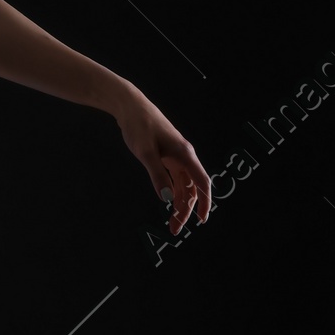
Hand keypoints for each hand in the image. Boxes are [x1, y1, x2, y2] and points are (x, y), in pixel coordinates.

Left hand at [112, 83, 212, 233]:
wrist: (130, 106)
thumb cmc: (139, 125)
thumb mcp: (145, 152)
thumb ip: (157, 175)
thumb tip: (166, 199)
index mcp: (184, 154)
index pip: (201, 183)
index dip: (204, 203)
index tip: (201, 220)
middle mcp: (184, 156)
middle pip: (191, 188)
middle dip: (186, 210)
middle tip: (174, 229)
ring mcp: (176, 156)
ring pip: (183, 184)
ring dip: (178, 203)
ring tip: (171, 222)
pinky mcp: (167, 155)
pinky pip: (175, 178)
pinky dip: (172, 192)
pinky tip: (168, 202)